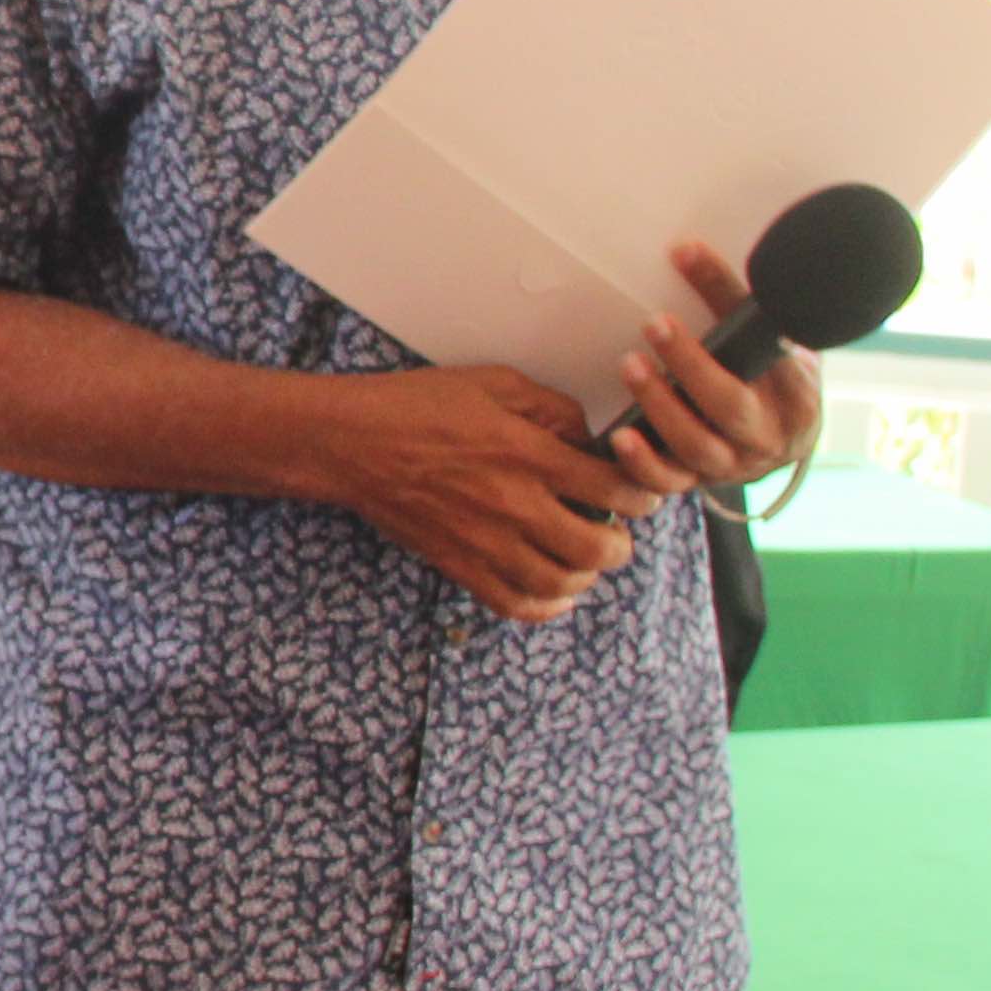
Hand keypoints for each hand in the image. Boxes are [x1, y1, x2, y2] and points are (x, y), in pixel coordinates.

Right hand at [326, 364, 686, 624]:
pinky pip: (512, 603)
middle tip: (618, 536)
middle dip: (619, 546)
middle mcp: (512, 503)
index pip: (610, 488)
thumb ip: (550, 407)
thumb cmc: (416, 405)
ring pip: (559, 582)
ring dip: (585, 578)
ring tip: (586, 563)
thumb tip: (587, 436)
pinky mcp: (458, 563)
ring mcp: (484, 540)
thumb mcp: (493, 382)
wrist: (350, 442)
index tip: (640, 497)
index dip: (639, 496)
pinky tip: (555, 596)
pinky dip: (543, 608)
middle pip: (594, 547)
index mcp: (526, 453)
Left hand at [593, 240, 825, 493]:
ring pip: (696, 445)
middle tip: (655, 322)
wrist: (785, 441)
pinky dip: (642, 464)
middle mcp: (767, 436)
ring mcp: (731, 466)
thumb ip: (740, 309)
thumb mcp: (772, 344)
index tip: (684, 252)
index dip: (723, 294)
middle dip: (690, 363)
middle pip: (729, 403)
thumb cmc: (771, 379)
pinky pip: (668, 483)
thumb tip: (686, 249)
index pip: (765, 339)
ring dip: (659, 406)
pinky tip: (618, 437)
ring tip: (630, 365)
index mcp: (796, 394)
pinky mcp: (697, 483)